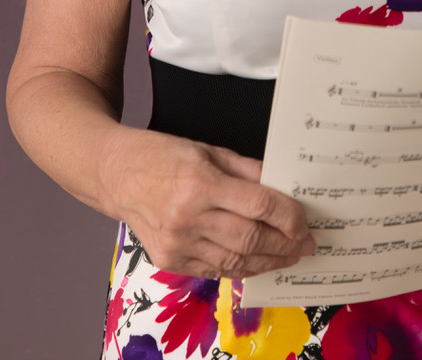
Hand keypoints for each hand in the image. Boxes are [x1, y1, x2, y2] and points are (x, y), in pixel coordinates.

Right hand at [101, 126, 314, 277]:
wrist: (115, 174)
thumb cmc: (161, 156)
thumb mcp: (208, 150)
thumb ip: (246, 171)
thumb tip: (280, 188)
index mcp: (200, 183)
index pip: (258, 205)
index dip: (288, 215)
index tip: (304, 221)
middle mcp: (188, 217)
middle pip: (251, 238)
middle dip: (285, 243)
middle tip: (305, 242)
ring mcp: (177, 243)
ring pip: (235, 261)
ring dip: (268, 261)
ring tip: (288, 255)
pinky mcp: (169, 260)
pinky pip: (214, 269)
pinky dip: (241, 267)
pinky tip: (257, 261)